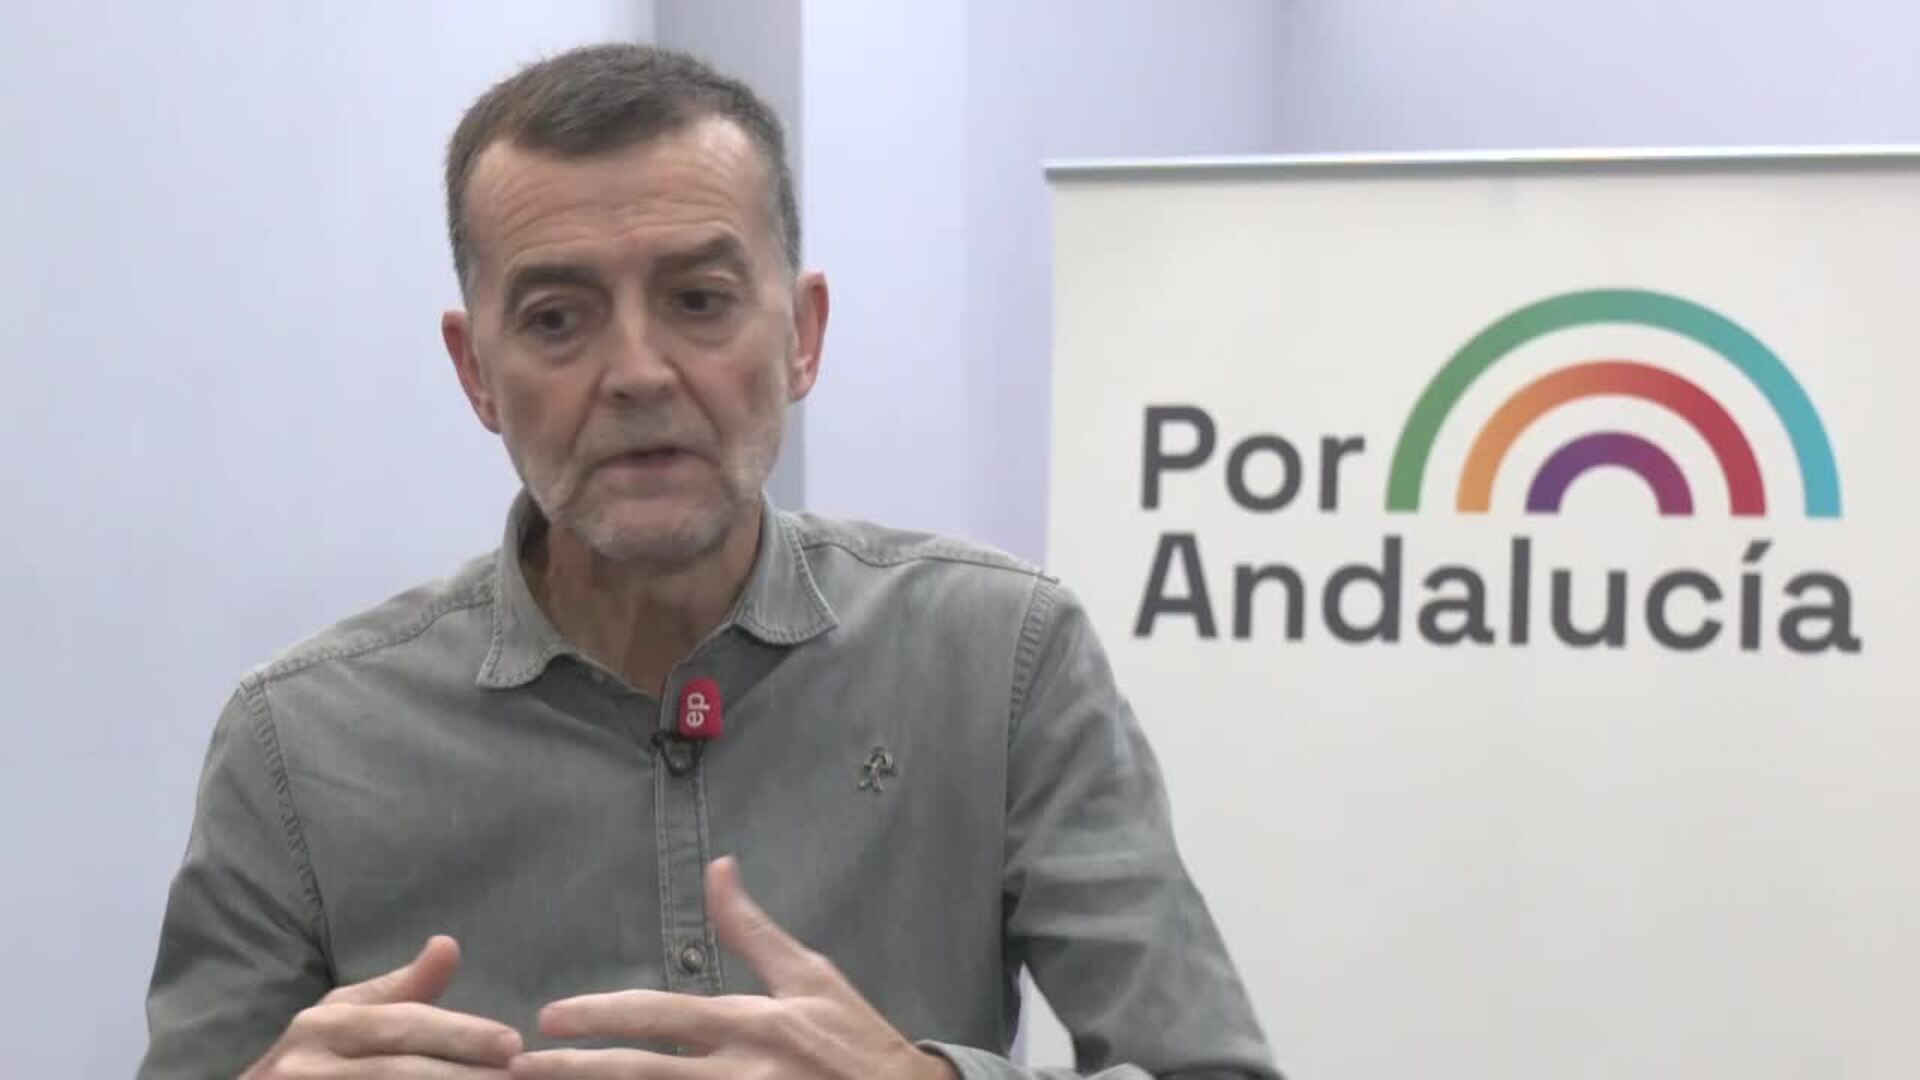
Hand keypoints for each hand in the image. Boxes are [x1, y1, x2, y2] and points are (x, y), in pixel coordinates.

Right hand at [244, 935, 522, 1077]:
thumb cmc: (310, 1060)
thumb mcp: (344, 1016)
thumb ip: (401, 990)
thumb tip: (448, 945)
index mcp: (324, 1026)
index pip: (403, 1026)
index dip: (461, 1035)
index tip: (513, 1044)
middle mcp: (309, 1067)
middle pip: (400, 1073)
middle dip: (464, 1077)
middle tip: (517, 1077)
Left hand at [510, 856, 956, 1078]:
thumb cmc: (855, 1041)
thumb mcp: (810, 977)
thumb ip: (753, 930)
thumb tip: (719, 869)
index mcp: (750, 1026)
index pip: (661, 1017)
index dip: (602, 1015)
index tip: (551, 1017)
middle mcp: (738, 1075)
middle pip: (641, 1075)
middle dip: (576, 1072)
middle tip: (517, 1068)